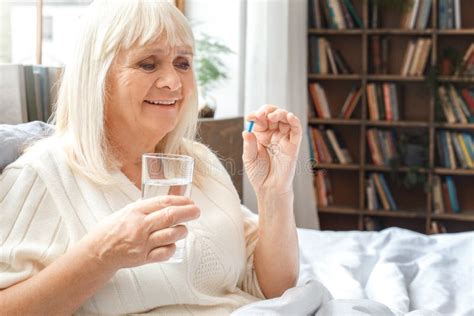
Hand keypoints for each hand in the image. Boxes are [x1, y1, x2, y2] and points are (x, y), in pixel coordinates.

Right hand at [82, 196, 199, 269]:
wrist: (96, 253)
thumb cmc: (110, 230)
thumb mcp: (126, 211)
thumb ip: (145, 208)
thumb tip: (168, 203)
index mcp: (135, 211)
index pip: (163, 202)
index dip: (180, 200)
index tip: (189, 201)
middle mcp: (139, 226)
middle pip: (170, 216)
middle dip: (188, 212)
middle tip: (196, 211)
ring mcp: (142, 243)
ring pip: (171, 234)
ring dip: (182, 230)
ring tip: (183, 229)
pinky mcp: (144, 258)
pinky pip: (166, 252)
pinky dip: (172, 247)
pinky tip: (171, 244)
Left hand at [242, 104, 301, 195]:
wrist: (269, 189)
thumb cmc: (259, 174)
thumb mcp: (249, 158)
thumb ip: (249, 145)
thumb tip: (246, 131)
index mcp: (261, 135)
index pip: (261, 119)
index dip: (256, 115)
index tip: (249, 118)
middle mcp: (273, 134)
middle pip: (274, 115)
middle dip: (267, 111)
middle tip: (261, 115)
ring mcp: (284, 139)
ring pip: (286, 119)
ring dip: (280, 113)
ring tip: (272, 116)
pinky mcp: (293, 145)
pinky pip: (296, 130)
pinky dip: (295, 121)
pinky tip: (289, 116)